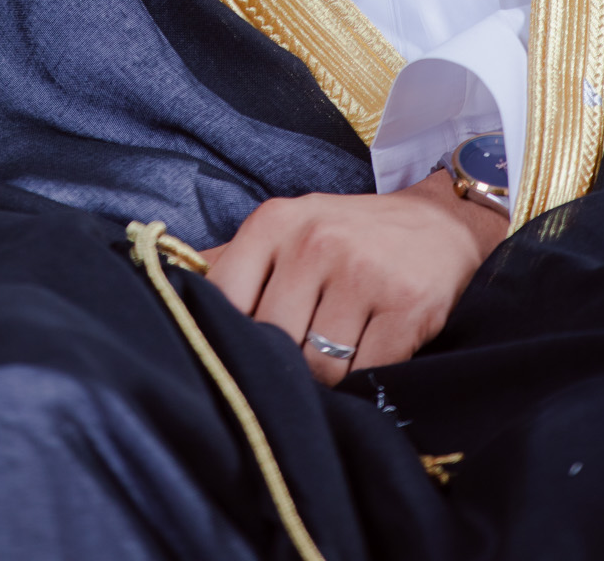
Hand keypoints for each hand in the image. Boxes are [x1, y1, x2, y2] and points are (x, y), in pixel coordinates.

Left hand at [202, 167, 506, 383]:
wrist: (441, 221)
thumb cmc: (350, 233)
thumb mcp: (288, 227)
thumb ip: (231, 260)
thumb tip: (162, 282)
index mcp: (275, 222)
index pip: (224, 302)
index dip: (230, 339)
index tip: (241, 355)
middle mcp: (315, 242)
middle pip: (273, 342)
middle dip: (284, 365)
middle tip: (298, 365)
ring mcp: (362, 273)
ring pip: (319, 366)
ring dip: (327, 378)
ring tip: (337, 359)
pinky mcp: (406, 306)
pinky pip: (366, 372)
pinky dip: (365, 382)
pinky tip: (369, 362)